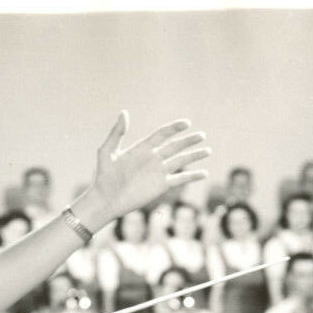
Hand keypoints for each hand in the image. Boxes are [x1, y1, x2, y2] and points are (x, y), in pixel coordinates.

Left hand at [89, 113, 210, 222]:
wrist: (106, 199)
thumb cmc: (104, 175)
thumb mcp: (107, 150)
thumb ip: (117, 132)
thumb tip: (124, 113)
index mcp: (142, 148)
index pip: (162, 134)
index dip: (175, 128)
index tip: (187, 123)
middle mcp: (154, 158)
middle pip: (176, 146)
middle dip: (189, 141)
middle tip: (202, 135)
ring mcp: (159, 172)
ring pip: (181, 161)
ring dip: (194, 156)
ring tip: (208, 150)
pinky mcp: (162, 186)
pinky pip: (180, 180)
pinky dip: (192, 176)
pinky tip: (204, 173)